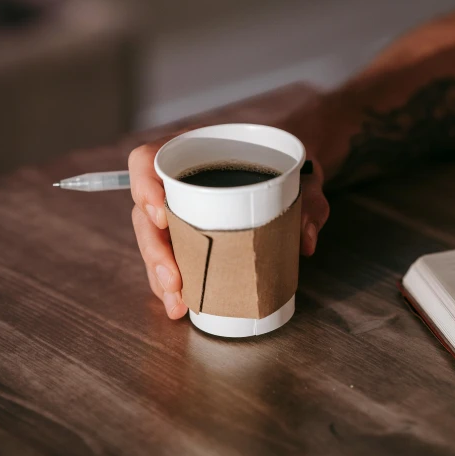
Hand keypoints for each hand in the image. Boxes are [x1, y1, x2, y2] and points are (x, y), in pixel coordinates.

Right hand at [129, 138, 328, 319]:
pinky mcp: (188, 234)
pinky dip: (172, 283)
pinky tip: (181, 304)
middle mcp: (177, 180)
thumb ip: (309, 200)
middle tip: (175, 280)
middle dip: (155, 251)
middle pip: (145, 213)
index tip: (161, 215)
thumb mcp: (305, 175)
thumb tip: (306, 238)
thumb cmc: (288, 162)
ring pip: (153, 241)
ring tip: (178, 304)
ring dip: (159, 275)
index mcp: (193, 151)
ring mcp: (180, 208)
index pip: (148, 161)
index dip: (145, 187)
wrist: (293, 168)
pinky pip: (169, 256)